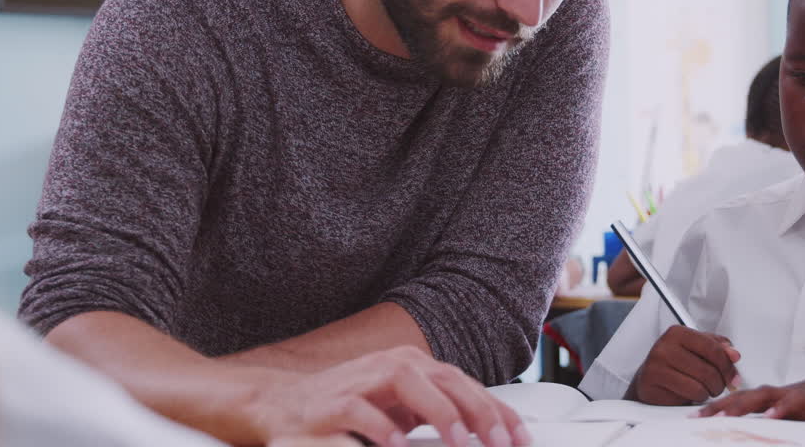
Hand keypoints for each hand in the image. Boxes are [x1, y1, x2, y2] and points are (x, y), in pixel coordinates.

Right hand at [246, 346, 528, 446]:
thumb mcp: (401, 411)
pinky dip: (383, 428)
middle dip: (477, 411)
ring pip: (408, 382)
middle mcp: (393, 366)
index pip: (465, 385)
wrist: (284, 406)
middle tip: (500, 441)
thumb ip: (437, 414)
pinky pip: (361, 410)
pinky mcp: (333, 401)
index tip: (520, 438)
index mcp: (415, 367)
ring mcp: (363, 379)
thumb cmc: (350, 408)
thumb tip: (483, 432)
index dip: (497, 411)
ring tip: (460, 439)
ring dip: (438, 411)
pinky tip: (400, 445)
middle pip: (445, 379)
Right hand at [629, 325, 740, 405]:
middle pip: (708, 369)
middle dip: (720, 383)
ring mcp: (657, 364)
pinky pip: (689, 394)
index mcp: (678, 332)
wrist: (649, 381)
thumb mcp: (697, 351)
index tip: (733, 377)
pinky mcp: (654, 383)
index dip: (727, 366)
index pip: (712, 347)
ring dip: (709, 392)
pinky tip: (692, 394)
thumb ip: (717, 349)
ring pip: (700, 384)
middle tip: (718, 386)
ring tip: (705, 390)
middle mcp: (665, 345)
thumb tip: (734, 354)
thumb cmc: (676, 365)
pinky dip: (697, 398)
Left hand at [697, 356, 804, 422]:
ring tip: (720, 417)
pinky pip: (797, 402)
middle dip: (719, 407)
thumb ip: (795, 421)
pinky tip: (768, 417)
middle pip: (746, 396)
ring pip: (765, 396)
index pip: (746, 400)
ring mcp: (804, 394)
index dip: (721, 407)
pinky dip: (781, 409)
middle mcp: (788, 393)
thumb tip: (773, 434)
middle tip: (695, 419)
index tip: (697, 417)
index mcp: (784, 397)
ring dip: (740, 406)